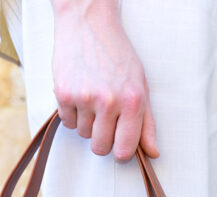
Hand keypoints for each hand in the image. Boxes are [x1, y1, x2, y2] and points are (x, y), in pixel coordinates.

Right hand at [50, 0, 158, 161]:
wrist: (88, 22)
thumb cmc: (116, 53)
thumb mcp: (140, 85)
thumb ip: (146, 122)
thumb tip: (152, 152)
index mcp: (132, 101)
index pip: (125, 150)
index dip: (121, 151)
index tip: (118, 144)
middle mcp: (109, 101)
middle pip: (100, 148)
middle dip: (101, 137)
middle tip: (103, 115)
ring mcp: (85, 98)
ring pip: (83, 135)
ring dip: (86, 122)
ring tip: (91, 96)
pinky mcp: (64, 94)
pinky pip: (67, 122)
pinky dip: (71, 112)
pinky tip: (78, 92)